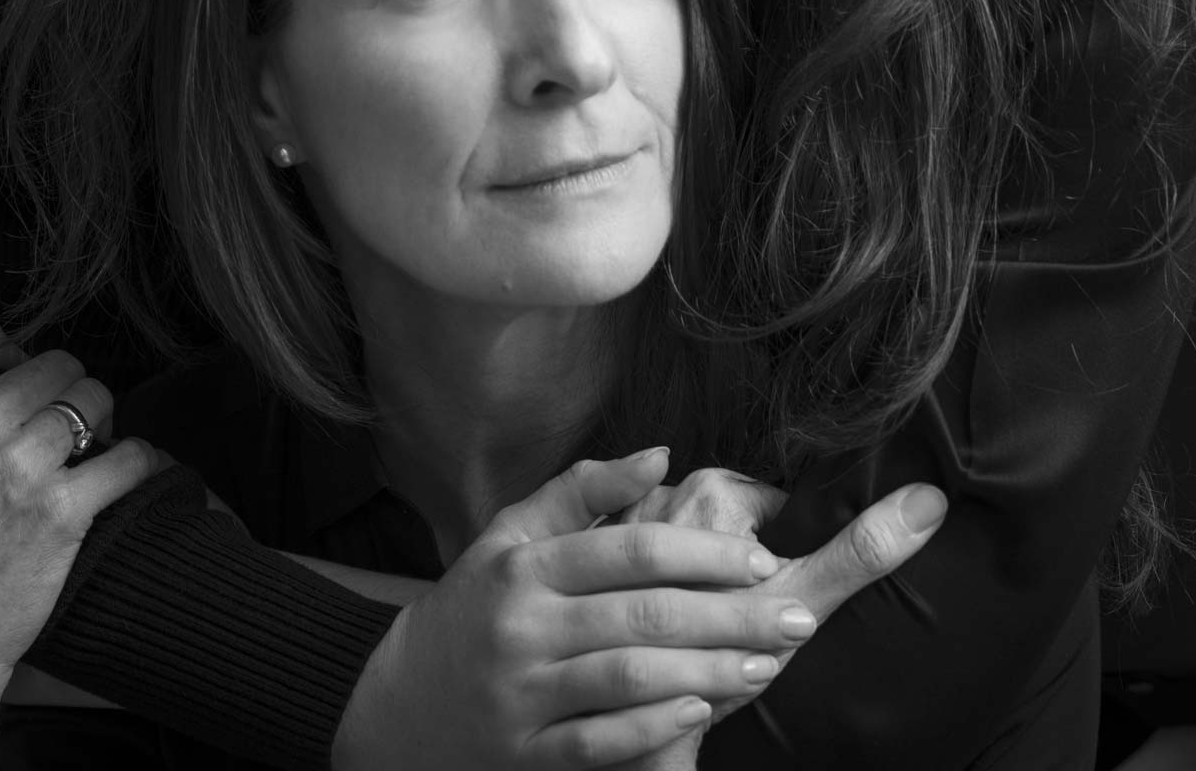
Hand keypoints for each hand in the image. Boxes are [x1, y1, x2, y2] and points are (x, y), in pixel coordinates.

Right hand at [0, 316, 161, 766]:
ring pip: (95, 396)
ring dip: (101, 419)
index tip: (11, 375)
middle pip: (52, 360)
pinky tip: (131, 472)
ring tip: (89, 447)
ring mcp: (20, 467)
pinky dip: (142, 461)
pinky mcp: (65, 510)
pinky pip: (130, 456)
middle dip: (61, 388)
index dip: (5, 349)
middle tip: (56, 423)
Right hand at [334, 448, 940, 769]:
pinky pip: (599, 743)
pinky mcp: (526, 753)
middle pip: (642, 616)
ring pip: (629, 680)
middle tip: (795, 615)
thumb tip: (660, 454)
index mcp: (525, 566)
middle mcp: (524, 626)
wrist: (399, 700)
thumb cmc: (474, 604)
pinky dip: (653, 728)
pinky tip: (700, 710)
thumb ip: (583, 492)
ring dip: (707, 673)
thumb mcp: (512, 534)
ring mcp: (524, 693)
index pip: (628, 549)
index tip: (762, 557)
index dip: (702, 551)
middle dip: (729, 616)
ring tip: (766, 665)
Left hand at [621, 470, 948, 737]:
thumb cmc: (725, 666)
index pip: (766, 502)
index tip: (773, 589)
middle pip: (715, 514)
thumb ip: (860, 553)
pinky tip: (654, 612)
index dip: (776, 552)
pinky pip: (622, 550)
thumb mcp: (802, 608)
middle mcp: (659, 492)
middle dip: (731, 554)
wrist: (639, 727)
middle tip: (738, 610)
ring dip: (686, 564)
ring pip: (669, 528)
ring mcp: (616, 520)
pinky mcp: (586, 556)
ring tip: (700, 616)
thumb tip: (928, 502)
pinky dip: (640, 575)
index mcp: (714, 492)